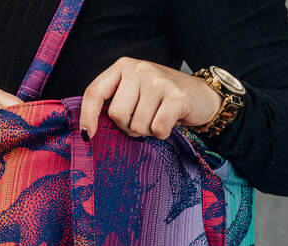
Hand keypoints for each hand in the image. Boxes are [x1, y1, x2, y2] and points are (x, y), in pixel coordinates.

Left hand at [79, 58, 221, 139]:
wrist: (200, 96)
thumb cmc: (161, 100)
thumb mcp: (134, 94)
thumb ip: (115, 102)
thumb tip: (88, 132)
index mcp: (123, 67)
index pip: (95, 92)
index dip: (87, 116)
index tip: (87, 136)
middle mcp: (139, 69)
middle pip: (117, 115)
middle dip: (128, 127)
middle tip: (144, 120)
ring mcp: (158, 80)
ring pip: (137, 125)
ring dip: (147, 131)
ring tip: (158, 118)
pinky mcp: (176, 96)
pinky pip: (157, 128)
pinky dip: (162, 133)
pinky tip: (170, 122)